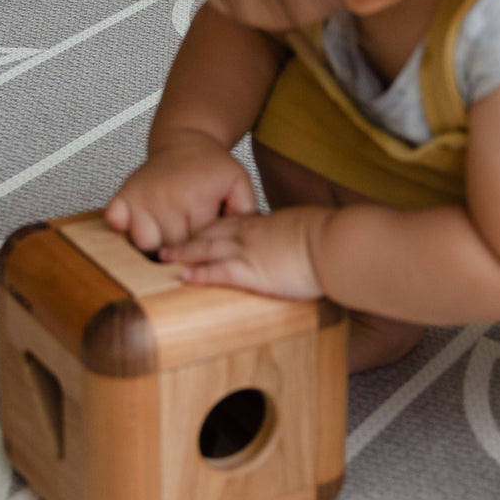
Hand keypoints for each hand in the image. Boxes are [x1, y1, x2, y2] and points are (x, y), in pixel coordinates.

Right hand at [105, 132, 257, 252]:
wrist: (186, 140)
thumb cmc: (211, 167)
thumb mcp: (239, 183)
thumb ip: (244, 212)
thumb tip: (236, 240)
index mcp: (197, 199)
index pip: (198, 245)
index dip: (204, 248)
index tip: (207, 241)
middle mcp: (168, 198)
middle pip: (172, 247)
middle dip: (182, 248)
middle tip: (188, 234)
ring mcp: (143, 196)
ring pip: (146, 243)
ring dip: (156, 242)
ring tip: (169, 230)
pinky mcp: (123, 194)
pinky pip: (115, 222)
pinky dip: (123, 227)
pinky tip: (136, 223)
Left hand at [161, 206, 331, 299]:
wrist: (334, 244)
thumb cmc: (330, 240)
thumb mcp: (308, 232)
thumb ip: (295, 238)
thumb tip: (299, 245)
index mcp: (266, 225)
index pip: (232, 222)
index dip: (212, 226)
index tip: (199, 229)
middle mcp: (252, 235)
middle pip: (211, 232)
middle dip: (188, 237)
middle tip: (170, 242)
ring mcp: (249, 252)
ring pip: (207, 249)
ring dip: (184, 253)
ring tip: (165, 257)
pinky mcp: (252, 272)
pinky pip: (219, 271)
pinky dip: (200, 274)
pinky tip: (185, 277)